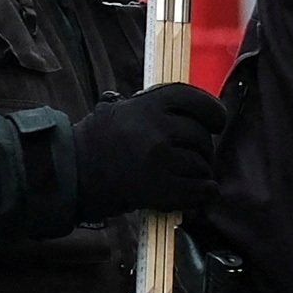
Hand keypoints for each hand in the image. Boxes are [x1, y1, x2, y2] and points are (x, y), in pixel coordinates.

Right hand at [73, 82, 225, 220]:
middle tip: (193, 155)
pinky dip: (204, 192)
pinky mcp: (161, 189)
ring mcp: (160, 159)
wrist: (74, 173)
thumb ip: (154, 105)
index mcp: (149, 104)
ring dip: (200, 171)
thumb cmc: (98, 141)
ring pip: (202, 164)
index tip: (217, 121)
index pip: (197, 101)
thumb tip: (190, 107)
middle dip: (202, 148)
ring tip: (187, 174)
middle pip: (202, 136)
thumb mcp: (121, 109)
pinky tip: (199, 191)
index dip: (214, 112)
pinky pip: (200, 190)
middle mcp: (157, 129)